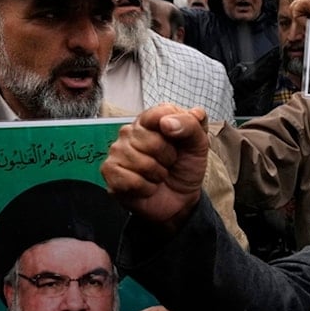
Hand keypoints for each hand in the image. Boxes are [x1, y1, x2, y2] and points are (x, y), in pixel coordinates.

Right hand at [101, 103, 208, 231]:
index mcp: (151, 119)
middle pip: (152, 142)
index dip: (175, 131)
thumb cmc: (185, 165)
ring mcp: (117, 151)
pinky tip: (147, 186)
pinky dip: (146, 188)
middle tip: (168, 162)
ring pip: (142, 163)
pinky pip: (131, 181)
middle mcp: (130, 131)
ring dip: (158, 175)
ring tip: (158, 174)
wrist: (181, 196)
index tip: (179, 141)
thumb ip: (191, 124)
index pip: (159, 114)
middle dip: (168, 158)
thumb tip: (167, 122)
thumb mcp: (199, 143)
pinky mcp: (110, 172)